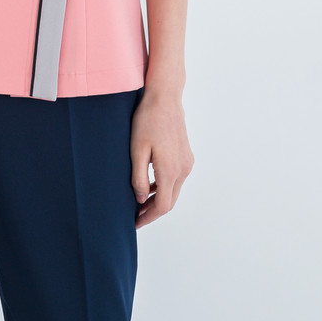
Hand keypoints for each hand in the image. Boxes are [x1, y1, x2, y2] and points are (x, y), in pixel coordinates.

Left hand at [130, 87, 193, 228]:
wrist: (165, 97)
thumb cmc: (147, 120)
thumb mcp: (137, 149)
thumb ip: (139, 177)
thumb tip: (141, 199)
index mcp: (170, 170)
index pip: (162, 206)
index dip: (148, 217)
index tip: (134, 223)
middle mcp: (183, 169)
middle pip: (170, 201)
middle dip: (152, 211)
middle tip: (135, 217)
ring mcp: (187, 162)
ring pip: (174, 191)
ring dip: (159, 199)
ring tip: (139, 203)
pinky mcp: (186, 155)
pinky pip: (176, 179)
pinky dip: (164, 187)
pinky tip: (150, 185)